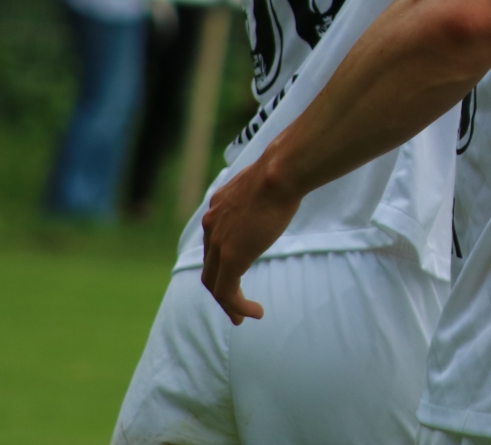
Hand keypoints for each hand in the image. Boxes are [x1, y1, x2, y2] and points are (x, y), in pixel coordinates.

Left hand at [199, 152, 301, 323]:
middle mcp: (211, 226)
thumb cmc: (281, 172)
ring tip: (243, 318)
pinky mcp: (230, 258)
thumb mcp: (263, 184)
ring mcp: (218, 243)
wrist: (279, 174)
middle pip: (209, 266)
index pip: (213, 243)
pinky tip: (254, 313)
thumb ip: (259, 195)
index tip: (238, 275)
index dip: (223, 262)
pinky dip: (238, 306)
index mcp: (218, 207)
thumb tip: (276, 191)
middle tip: (234, 306)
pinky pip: (226, 292)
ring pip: (214, 283)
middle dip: (221, 288)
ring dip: (228, 304)